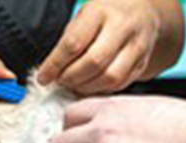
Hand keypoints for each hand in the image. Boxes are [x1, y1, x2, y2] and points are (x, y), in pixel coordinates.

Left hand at [37, 0, 160, 94]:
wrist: (142, 9)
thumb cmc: (105, 14)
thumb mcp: (84, 16)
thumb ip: (70, 41)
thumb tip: (52, 72)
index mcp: (101, 11)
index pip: (73, 44)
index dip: (55, 65)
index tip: (43, 78)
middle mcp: (122, 27)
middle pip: (93, 62)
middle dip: (71, 78)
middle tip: (61, 81)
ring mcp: (137, 46)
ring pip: (110, 77)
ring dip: (87, 88)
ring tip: (75, 85)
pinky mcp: (142, 62)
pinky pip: (120, 84)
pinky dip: (102, 90)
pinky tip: (91, 86)